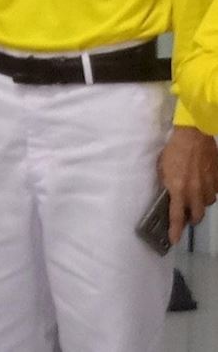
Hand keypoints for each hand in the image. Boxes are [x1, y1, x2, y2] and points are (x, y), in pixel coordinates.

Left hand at [159, 126, 217, 245]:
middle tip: (186, 215)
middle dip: (191, 219)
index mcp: (178, 189)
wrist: (194, 136)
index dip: (175, 230)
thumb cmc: (174, 150)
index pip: (176, 216)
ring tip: (194, 198)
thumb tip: (171, 194)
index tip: (174, 240)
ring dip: (200, 204)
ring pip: (207, 205)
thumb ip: (168, 184)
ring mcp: (209, 186)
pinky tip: (203, 185)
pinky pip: (214, 192)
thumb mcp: (163, 168)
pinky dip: (208, 192)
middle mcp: (195, 191)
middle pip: (196, 216)